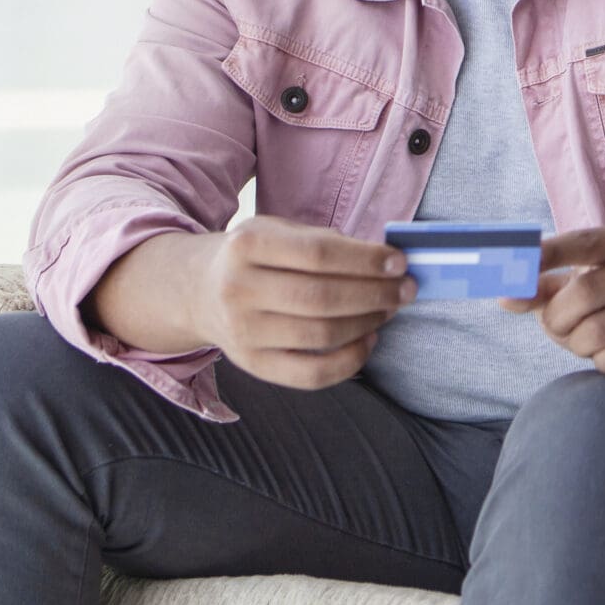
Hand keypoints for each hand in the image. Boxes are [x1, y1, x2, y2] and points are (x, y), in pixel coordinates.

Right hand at [194, 218, 414, 389]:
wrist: (198, 291)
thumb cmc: (254, 256)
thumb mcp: (276, 230)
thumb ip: (323, 240)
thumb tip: (383, 260)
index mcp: (247, 245)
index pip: (318, 253)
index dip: (365, 260)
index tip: (399, 262)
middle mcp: (239, 289)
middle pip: (321, 297)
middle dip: (375, 294)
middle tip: (406, 289)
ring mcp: (243, 332)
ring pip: (320, 335)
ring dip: (367, 323)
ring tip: (389, 309)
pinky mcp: (252, 365)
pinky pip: (310, 374)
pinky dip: (349, 361)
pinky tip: (368, 340)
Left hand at [500, 223, 604, 388]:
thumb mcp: (583, 286)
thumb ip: (543, 288)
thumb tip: (506, 296)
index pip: (584, 241)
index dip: (548, 253)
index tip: (516, 264)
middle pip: (584, 292)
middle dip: (557, 317)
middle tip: (556, 325)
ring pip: (596, 331)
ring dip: (576, 343)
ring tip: (586, 340)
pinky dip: (600, 362)